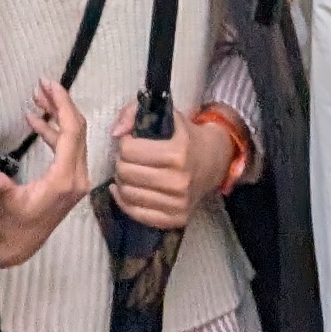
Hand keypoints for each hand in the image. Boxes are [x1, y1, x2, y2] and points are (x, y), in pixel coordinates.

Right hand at [0, 79, 92, 268]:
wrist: (16, 247)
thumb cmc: (10, 227)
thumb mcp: (4, 206)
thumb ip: (2, 190)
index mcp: (65, 180)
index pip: (72, 132)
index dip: (62, 104)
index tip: (48, 84)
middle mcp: (76, 178)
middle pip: (76, 130)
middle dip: (61, 104)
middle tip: (42, 84)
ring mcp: (74, 180)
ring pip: (72, 137)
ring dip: (56, 115)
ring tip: (37, 96)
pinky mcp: (68, 181)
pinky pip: (66, 148)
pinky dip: (53, 131)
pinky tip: (36, 120)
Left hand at [107, 102, 238, 233]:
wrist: (214, 161)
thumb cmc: (186, 136)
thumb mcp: (166, 114)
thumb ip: (134, 112)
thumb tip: (115, 134)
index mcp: (178, 153)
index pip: (129, 151)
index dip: (124, 143)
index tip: (131, 141)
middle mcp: (179, 181)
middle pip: (126, 172)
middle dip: (120, 161)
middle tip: (128, 158)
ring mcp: (179, 203)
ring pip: (128, 194)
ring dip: (122, 181)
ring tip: (130, 172)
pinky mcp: (177, 219)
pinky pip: (137, 214)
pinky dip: (124, 202)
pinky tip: (123, 190)